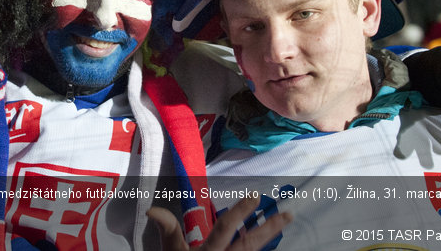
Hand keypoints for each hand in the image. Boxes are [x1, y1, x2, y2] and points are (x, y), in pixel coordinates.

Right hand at [148, 197, 291, 250]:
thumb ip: (167, 229)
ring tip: (284, 224)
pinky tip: (268, 244)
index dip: (240, 211)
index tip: (254, 196)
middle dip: (269, 228)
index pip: (226, 227)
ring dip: (269, 238)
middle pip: (250, 243)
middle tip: (289, 214)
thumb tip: (151, 210)